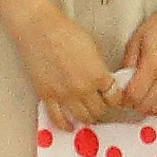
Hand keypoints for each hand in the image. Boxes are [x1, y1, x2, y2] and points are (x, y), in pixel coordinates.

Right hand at [13, 8, 121, 128]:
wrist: (40, 30)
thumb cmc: (67, 33)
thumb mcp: (94, 49)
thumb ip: (100, 69)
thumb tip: (104, 82)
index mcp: (98, 75)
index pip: (115, 98)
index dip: (117, 100)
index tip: (115, 99)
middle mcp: (83, 89)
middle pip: (99, 110)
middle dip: (103, 109)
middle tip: (101, 106)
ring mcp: (63, 95)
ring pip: (82, 117)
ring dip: (87, 117)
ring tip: (88, 114)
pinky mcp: (46, 96)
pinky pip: (57, 118)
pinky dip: (65, 125)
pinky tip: (70, 126)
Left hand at [114, 0, 156, 122]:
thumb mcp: (136, 41)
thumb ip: (128, 64)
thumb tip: (123, 81)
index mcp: (152, 67)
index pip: (134, 97)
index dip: (123, 99)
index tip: (120, 93)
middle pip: (146, 106)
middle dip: (134, 104)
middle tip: (129, 94)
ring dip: (148, 106)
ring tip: (143, 95)